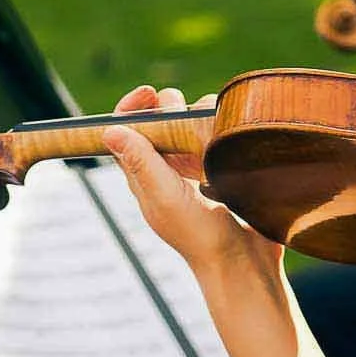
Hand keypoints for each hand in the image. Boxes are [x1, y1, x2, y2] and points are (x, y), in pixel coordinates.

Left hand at [101, 86, 281, 281]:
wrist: (245, 263)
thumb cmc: (201, 236)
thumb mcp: (166, 198)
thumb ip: (142, 163)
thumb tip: (110, 130)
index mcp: (144, 175)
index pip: (125, 129)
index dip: (132, 106)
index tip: (150, 93)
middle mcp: (166, 169)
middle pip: (161, 118)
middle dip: (173, 108)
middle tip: (187, 122)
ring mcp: (195, 169)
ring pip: (193, 121)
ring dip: (202, 119)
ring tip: (212, 141)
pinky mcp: (222, 170)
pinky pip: (219, 134)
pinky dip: (223, 130)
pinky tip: (230, 146)